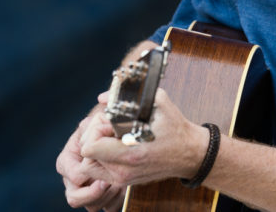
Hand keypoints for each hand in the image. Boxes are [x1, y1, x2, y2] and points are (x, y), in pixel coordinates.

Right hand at [56, 116, 124, 210]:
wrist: (111, 139)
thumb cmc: (101, 130)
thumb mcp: (94, 123)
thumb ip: (91, 124)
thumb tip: (89, 120)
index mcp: (66, 162)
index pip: (73, 175)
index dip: (88, 173)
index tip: (103, 169)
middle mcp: (71, 180)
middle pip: (75, 197)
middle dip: (94, 192)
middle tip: (109, 182)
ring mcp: (85, 191)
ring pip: (90, 206)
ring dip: (107, 197)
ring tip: (120, 184)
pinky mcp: (100, 198)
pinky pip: (106, 208)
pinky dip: (115, 201)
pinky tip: (124, 190)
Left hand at [80, 88, 208, 186]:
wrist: (189, 153)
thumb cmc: (175, 128)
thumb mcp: (159, 103)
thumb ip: (132, 96)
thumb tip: (103, 96)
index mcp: (130, 154)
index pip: (89, 147)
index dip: (96, 129)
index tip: (111, 122)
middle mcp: (123, 170)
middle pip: (86, 155)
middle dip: (94, 137)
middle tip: (111, 128)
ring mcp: (123, 178)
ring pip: (89, 164)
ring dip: (95, 149)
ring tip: (112, 138)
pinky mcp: (124, 180)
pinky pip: (99, 171)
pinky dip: (101, 158)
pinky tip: (115, 146)